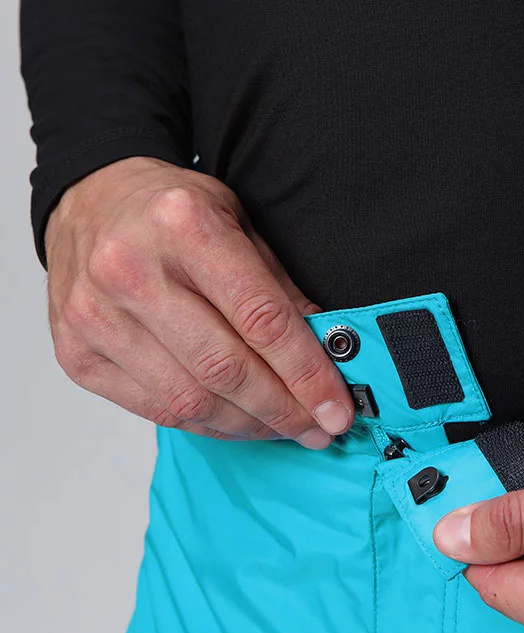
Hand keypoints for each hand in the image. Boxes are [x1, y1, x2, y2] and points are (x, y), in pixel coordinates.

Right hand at [45, 156, 353, 444]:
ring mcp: (95, 316)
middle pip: (225, 369)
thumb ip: (279, 290)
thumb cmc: (170, 214)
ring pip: (191, 401)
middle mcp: (130, 269)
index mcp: (182, 225)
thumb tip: (330, 356)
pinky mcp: (77, 355)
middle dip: (283, 410)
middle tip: (318, 429)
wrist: (88, 201)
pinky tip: (238, 422)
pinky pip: (157, 411)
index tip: (337, 409)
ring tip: (283, 428)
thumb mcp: (237, 224)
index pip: (261, 319)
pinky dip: (208, 425)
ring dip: (249, 425)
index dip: (306, 374)